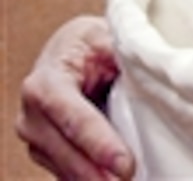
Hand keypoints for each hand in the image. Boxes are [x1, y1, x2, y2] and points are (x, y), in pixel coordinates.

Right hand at [15, 16, 135, 179]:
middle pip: (67, 152)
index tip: (125, 164)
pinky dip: (92, 178)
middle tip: (129, 180)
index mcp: (45, 84)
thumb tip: (150, 69)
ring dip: (95, 179)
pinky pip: (70, 173)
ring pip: (66, 168)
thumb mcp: (103, 37)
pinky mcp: (47, 153)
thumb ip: (122, 53)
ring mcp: (36, 138)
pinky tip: (114, 180)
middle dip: (98, 172)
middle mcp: (32, 115)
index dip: (100, 143)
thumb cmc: (88, 44)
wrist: (69, 50)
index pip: (74, 119)